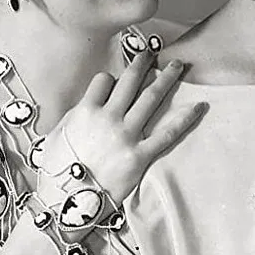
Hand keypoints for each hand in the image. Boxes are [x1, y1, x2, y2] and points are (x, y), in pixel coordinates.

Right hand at [41, 51, 203, 204]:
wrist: (66, 203)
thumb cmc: (57, 171)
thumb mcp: (55, 136)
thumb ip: (72, 117)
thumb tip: (84, 107)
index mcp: (85, 111)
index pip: (103, 81)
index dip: (111, 79)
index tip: (116, 81)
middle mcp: (108, 118)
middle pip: (130, 82)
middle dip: (143, 63)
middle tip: (153, 51)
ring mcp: (126, 136)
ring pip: (150, 98)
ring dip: (166, 79)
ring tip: (179, 66)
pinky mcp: (140, 156)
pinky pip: (167, 133)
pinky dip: (184, 118)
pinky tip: (198, 107)